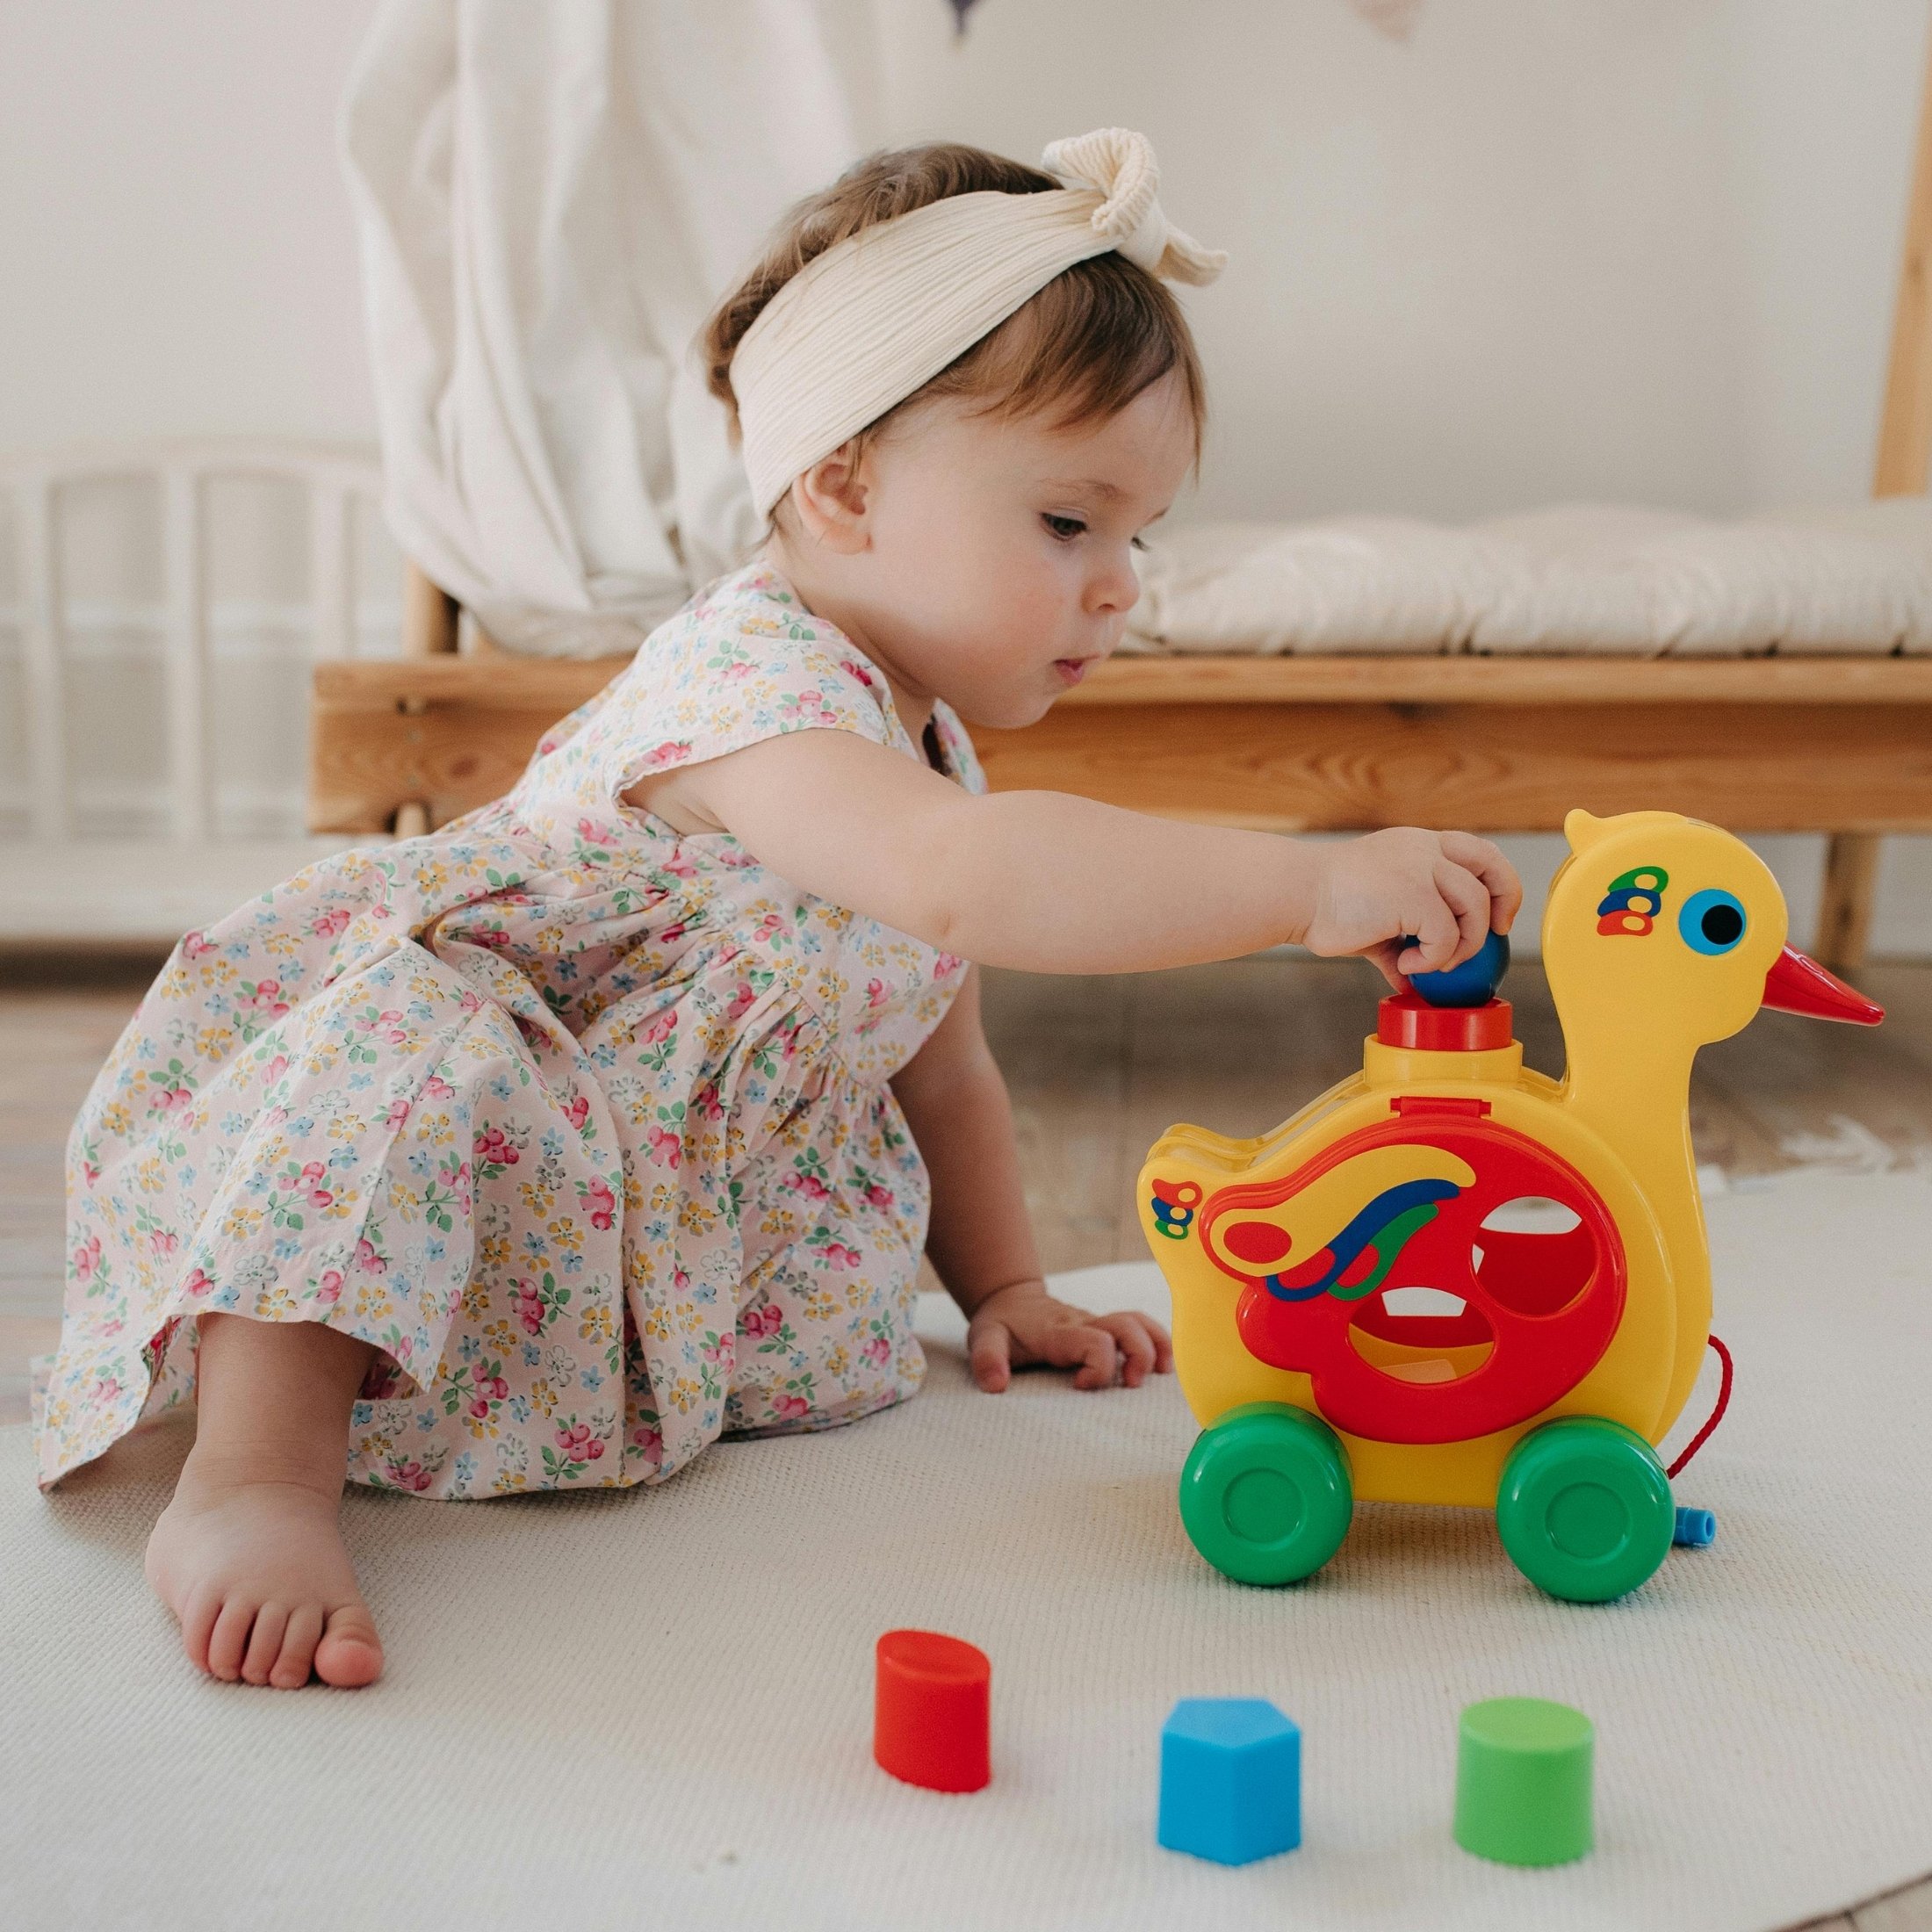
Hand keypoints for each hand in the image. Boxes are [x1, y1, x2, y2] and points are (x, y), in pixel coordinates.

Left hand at [964, 1280, 1173, 1392]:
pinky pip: (1139, 1326)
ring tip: (1162, 1373)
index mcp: (1059, 1332)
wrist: (1010, 1299)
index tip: (1080, 1387)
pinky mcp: (1104, 1329)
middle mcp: (1084, 1324)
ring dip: (1155, 1345)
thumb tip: (996, 1386)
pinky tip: (1164, 1364)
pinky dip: (1157, 1341)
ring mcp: (1097, 1324)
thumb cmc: (1001, 1324)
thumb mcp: (984, 1338)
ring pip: (1138, 1321)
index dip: (1098, 1368)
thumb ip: (987, 1359)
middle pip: (1127, 1326)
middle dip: (1139, 1355)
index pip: (1095, 1342)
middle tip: (1130, 1385)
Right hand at [1305, 828, 1520, 990]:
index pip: (1478, 852)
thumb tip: (1409, 980)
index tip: (1497, 917)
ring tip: (1430, 963)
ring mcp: (1421, 867)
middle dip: (1504, 903)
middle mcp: (1425, 849)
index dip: (1498, 883)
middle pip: (1491, 867)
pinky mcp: (1413, 894)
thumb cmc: (1326, 906)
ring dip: (1462, 945)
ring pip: (1474, 906)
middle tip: (1493, 937)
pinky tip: (1405, 965)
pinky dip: (1432, 960)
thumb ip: (1398, 942)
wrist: (1295, 895)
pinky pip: (1446, 935)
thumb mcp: (1375, 918)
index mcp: (1418, 845)